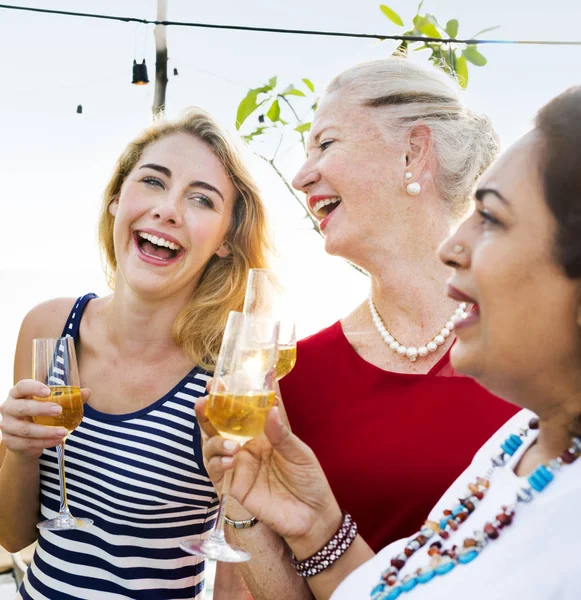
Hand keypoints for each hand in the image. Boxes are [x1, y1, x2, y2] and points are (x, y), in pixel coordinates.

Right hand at [0, 379, 90, 459]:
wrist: (26, 439)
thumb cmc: (40, 415)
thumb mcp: (52, 404)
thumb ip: (69, 398)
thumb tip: (87, 392)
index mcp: (18, 394)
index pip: (22, 386)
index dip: (34, 388)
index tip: (49, 392)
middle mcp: (8, 407)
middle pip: (22, 408)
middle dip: (41, 409)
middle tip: (59, 411)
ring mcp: (7, 425)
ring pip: (25, 429)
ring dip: (46, 431)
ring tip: (64, 431)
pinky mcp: (9, 441)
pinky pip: (27, 443)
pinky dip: (44, 443)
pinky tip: (58, 440)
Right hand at [196, 397, 341, 547]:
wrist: (312, 518)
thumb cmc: (309, 480)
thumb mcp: (300, 453)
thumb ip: (282, 434)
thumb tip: (271, 409)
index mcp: (263, 433)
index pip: (244, 410)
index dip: (232, 395)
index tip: (221, 379)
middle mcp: (247, 446)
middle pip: (220, 425)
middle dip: (208, 411)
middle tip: (203, 398)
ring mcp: (239, 465)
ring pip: (212, 446)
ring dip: (213, 439)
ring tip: (230, 444)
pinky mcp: (234, 486)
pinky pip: (216, 471)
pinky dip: (217, 463)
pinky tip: (230, 460)